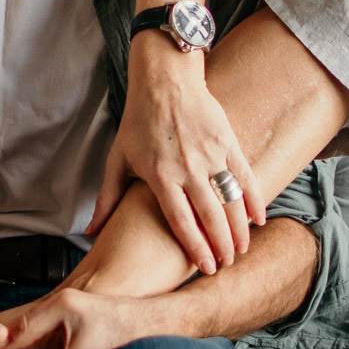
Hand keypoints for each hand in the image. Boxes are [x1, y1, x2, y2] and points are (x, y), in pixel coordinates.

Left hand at [84, 30, 264, 272]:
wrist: (164, 79)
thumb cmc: (138, 120)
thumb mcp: (117, 159)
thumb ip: (107, 198)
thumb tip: (90, 232)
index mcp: (160, 176)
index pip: (182, 221)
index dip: (196, 248)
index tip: (205, 268)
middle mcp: (187, 168)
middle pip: (211, 216)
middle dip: (222, 245)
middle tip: (227, 265)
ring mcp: (210, 155)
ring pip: (231, 200)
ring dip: (239, 229)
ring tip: (241, 249)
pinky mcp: (227, 142)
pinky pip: (246, 176)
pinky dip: (254, 199)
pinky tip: (259, 219)